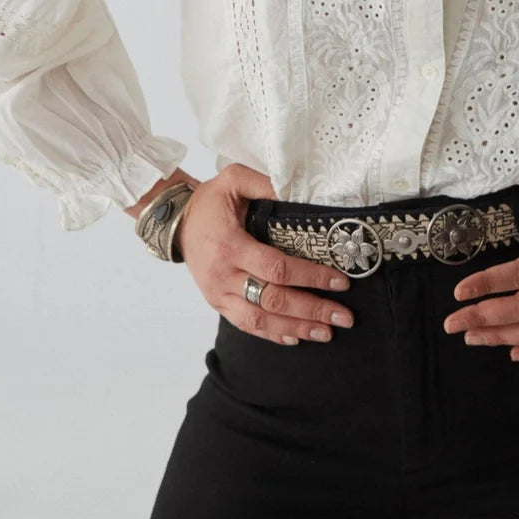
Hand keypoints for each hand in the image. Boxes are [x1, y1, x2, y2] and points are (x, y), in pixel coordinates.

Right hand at [176, 162, 354, 345]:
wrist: (175, 222)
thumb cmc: (209, 201)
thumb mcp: (234, 180)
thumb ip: (265, 183)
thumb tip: (299, 193)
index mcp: (231, 245)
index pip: (277, 268)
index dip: (310, 276)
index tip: (340, 281)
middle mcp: (224, 275)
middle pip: (273, 299)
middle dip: (311, 309)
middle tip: (344, 317)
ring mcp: (218, 293)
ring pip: (260, 319)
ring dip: (296, 328)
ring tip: (327, 333)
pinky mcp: (216, 303)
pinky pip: (245, 324)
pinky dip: (271, 334)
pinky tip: (295, 338)